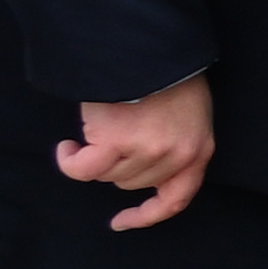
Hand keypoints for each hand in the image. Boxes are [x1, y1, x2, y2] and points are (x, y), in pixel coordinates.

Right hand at [59, 74, 215, 234]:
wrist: (152, 47)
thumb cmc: (168, 74)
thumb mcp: (188, 113)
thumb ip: (174, 142)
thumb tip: (143, 165)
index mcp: (198, 150)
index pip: (177, 198)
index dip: (148, 215)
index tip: (122, 221)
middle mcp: (175, 156)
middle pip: (131, 182)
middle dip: (116, 164)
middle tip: (109, 135)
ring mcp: (146, 151)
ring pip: (108, 175)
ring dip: (93, 157)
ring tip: (92, 129)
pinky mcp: (116, 142)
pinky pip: (83, 169)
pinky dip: (70, 161)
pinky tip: (68, 147)